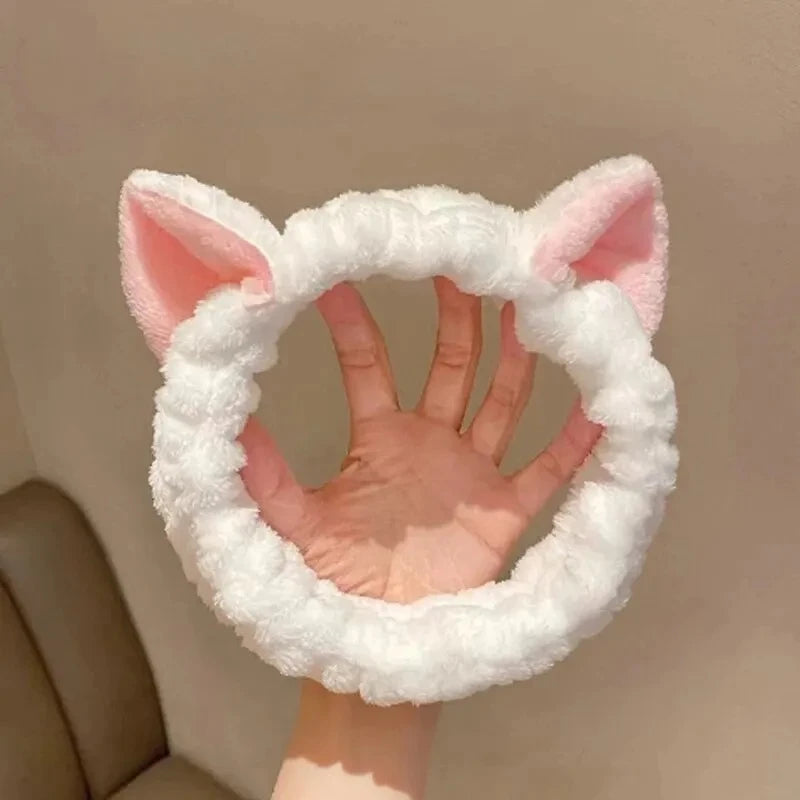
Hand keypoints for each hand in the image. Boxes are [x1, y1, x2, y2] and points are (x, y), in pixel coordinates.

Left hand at [244, 277, 600, 603]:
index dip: (355, 324)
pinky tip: (596, 408)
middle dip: (457, 314)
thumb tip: (234, 428)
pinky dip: (572, 444)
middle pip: (451, 363)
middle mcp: (431, 442)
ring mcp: (472, 472)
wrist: (380, 637)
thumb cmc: (338, 582)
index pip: (371, 366)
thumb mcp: (297, 526)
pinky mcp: (505, 511)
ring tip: (530, 304)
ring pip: (502, 399)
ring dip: (517, 356)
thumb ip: (268, 479)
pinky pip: (547, 471)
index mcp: (380, 438)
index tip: (338, 279)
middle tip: (460, 261)